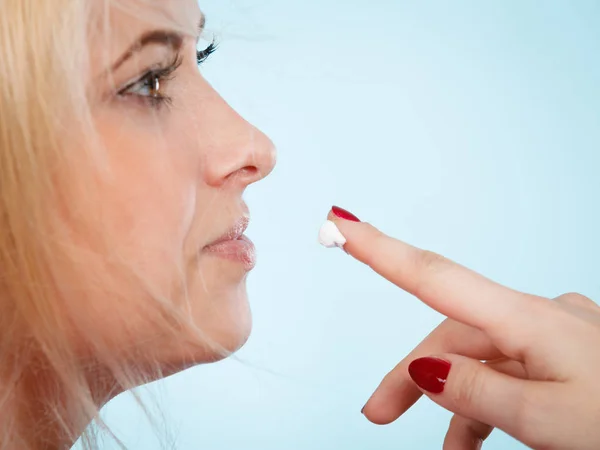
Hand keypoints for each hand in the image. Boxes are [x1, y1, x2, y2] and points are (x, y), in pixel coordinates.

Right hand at [328, 206, 599, 449]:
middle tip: (376, 415)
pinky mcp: (566, 354)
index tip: (339, 223)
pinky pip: (511, 370)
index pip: (435, 274)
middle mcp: (539, 315)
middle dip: (411, 375)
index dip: (380, 249)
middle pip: (450, 332)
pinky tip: (484, 437)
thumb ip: (477, 391)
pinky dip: (489, 402)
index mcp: (530, 319)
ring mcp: (554, 334)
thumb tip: (424, 367)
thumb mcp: (548, 423)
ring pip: (479, 356)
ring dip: (455, 402)